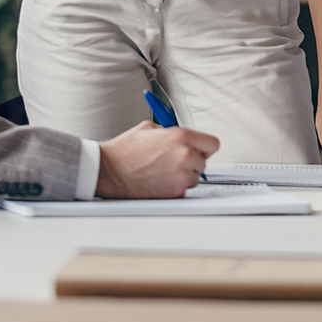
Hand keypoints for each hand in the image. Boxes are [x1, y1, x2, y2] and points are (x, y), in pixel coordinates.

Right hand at [96, 121, 219, 197]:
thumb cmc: (124, 150)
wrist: (108, 171)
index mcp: (181, 136)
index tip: (198, 149)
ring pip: (195, 177)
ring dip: (184, 175)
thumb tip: (186, 139)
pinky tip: (159, 180)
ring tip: (162, 171)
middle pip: (204, 162)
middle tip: (173, 161)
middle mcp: (185, 155)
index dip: (204, 147)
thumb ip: (174, 132)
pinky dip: (175, 187)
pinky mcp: (174, 192)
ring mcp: (181, 175)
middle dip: (192, 161)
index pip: (213, 144)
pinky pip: (184, 189)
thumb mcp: (151, 129)